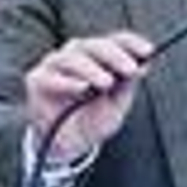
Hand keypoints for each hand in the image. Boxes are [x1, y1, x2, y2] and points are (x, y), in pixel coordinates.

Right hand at [25, 32, 152, 160]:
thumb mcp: (117, 103)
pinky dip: (68, 81)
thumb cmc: (92, 119)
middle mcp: (75, 55)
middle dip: (115, 55)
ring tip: (107, 82)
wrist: (70, 145)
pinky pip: (51, 76)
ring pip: (72, 57)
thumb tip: (142, 64)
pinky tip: (82, 87)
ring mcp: (55, 65)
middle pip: (94, 45)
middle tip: (130, 68)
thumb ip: (127, 83)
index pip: (114, 40)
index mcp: (97, 56)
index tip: (148, 51)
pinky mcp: (37, 79)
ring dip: (92, 68)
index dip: (131, 43)